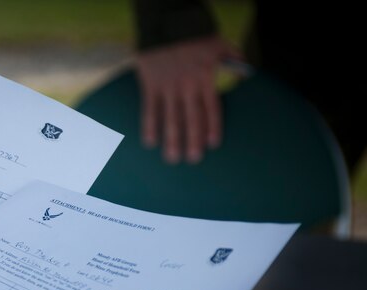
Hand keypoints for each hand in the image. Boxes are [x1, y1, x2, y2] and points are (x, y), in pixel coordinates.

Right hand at [135, 36, 241, 162]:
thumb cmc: (195, 32)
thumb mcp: (220, 43)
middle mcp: (188, 86)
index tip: (213, 145)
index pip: (212, 108)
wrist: (167, 20)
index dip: (213, 127)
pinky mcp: (150, 85)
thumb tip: (247, 75)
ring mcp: (168, 87)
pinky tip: (149, 142)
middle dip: (192, 141)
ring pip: (171, 118)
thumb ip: (234, 60)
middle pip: (191, 119)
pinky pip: (150, 109)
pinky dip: (149, 126)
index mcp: (206, 78)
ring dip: (172, 140)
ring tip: (172, 158)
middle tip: (192, 160)